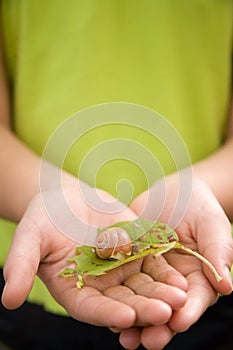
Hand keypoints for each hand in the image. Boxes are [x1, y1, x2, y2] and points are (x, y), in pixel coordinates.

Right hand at [1, 184, 186, 344]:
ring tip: (180, 296)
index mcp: (74, 289)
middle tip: (166, 312)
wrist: (67, 199)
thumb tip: (8, 300)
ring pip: (144, 286)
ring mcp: (121, 269)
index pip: (91, 307)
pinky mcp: (136, 251)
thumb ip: (21, 266)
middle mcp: (101, 285)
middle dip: (145, 307)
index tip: (124, 317)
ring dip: (162, 293)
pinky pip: (153, 263)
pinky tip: (181, 276)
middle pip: (124, 301)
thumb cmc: (44, 219)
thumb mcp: (30, 237)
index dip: (107, 312)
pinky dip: (166, 271)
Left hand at [127, 176, 232, 348]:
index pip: (195, 297)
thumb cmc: (197, 205)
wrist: (171, 191)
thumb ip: (217, 250)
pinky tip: (107, 312)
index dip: (189, 310)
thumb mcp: (210, 223)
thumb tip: (226, 286)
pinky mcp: (130, 264)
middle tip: (149, 341)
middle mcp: (173, 281)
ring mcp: (150, 274)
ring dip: (135, 320)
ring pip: (143, 301)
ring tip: (124, 337)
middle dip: (159, 325)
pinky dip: (116, 298)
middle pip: (167, 307)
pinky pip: (123, 282)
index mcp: (197, 275)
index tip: (179, 322)